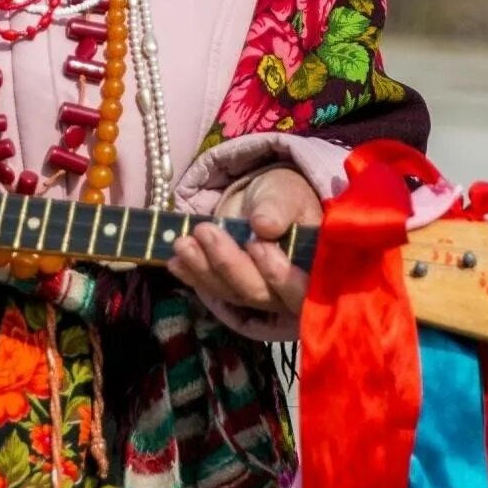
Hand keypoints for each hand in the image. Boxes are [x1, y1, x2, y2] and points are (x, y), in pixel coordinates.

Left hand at [166, 166, 322, 341]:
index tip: (258, 246)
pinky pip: (211, 288)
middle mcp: (286, 292)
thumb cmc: (286, 198)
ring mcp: (256, 292)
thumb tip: (265, 225)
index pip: (301, 289)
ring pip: (230, 292)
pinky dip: (191, 275)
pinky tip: (174, 262)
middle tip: (206, 231)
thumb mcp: (287, 194)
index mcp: (313, 272)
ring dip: (203, 268)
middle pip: (258, 293)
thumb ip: (280, 209)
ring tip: (183, 242)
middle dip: (229, 264)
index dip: (280, 276)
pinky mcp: (232, 288)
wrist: (266, 199)